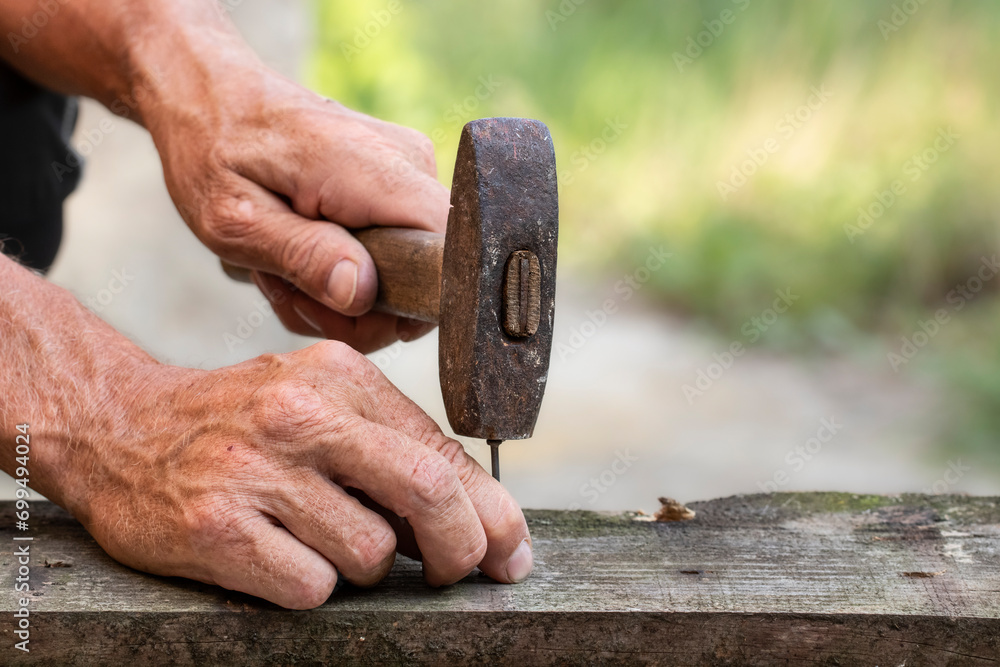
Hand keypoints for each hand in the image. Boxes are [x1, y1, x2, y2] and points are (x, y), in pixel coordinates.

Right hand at [73, 341, 532, 608]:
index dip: (491, 511)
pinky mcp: (216, 527)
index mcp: (339, 377)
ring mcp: (256, 470)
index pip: (440, 451)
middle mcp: (299, 414)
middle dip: (458, 547)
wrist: (119, 427)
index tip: (510, 552)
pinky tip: (279, 559)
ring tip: (318, 541)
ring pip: (369, 552)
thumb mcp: (317, 403)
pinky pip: (311, 586)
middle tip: (452, 572)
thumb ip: (390, 447)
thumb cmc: (240, 423)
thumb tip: (479, 519)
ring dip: (362, 567)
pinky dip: (310, 587)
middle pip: (425, 492)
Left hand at [145, 64, 448, 352]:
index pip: (445, 252)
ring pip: (405, 274)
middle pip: (423, 277)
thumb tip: (360, 292)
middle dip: (356, 308)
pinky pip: (394, 254)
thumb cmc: (212, 148)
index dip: (406, 302)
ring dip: (340, 293)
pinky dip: (343, 270)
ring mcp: (409, 173)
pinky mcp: (401, 185)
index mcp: (372, 169)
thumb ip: (302, 255)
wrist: (211, 94)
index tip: (341, 308)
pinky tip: (300, 253)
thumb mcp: (234, 217)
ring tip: (283, 267)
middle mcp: (408, 165)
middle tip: (289, 290)